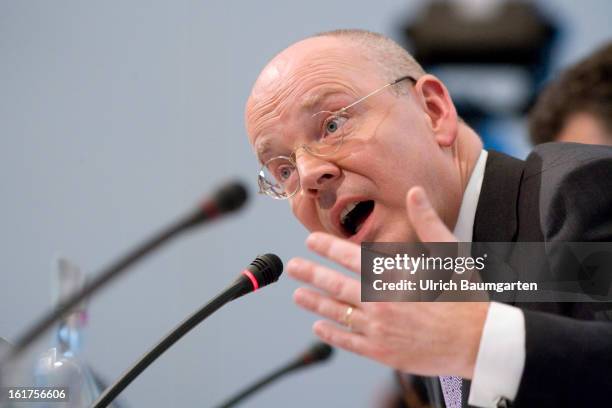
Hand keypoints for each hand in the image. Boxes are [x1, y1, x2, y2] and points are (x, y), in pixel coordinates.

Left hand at [287, 186, 488, 377]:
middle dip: (311, 273)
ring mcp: (379, 329)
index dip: (328, 246)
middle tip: (292, 267)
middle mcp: (381, 301)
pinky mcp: (382, 352)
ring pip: (338, 312)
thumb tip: (414, 192)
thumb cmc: (467, 297)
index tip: (311, 240)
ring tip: (297, 295)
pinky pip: (349, 341)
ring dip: (315, 302)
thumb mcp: (450, 254)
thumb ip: (428, 223)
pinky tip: (318, 327)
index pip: (352, 256)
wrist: (480, 343)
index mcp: (395, 276)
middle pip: (336, 284)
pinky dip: (331, 333)